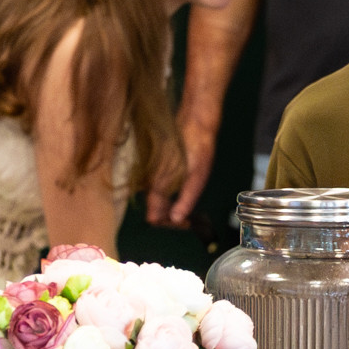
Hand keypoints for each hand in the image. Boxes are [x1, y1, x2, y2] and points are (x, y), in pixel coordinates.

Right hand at [148, 111, 218, 226]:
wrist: (195, 124)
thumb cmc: (198, 149)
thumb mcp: (196, 177)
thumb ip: (185, 199)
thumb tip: (177, 219)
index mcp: (158, 185)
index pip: (154, 217)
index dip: (168, 224)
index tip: (185, 223)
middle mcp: (151, 181)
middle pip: (154, 210)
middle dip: (170, 217)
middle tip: (189, 219)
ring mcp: (154, 174)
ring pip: (157, 200)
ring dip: (170, 208)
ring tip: (188, 209)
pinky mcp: (158, 169)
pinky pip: (160, 189)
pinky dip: (170, 197)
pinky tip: (182, 195)